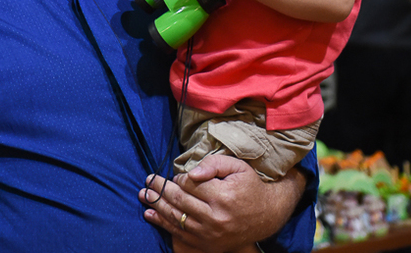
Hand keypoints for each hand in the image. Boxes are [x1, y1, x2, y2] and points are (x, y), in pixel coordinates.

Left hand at [138, 155, 301, 251]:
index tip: (174, 174)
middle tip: (148, 180)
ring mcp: (211, 234)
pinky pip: (181, 234)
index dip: (178, 177)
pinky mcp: (208, 245)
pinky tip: (151, 215)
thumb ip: (213, 164)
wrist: (267, 215)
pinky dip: (163, 224)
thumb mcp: (237, 167)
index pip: (189, 184)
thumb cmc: (249, 186)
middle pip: (179, 201)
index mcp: (223, 196)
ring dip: (156, 206)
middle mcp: (216, 218)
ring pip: (177, 218)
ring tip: (144, 195)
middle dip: (160, 189)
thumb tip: (190, 173)